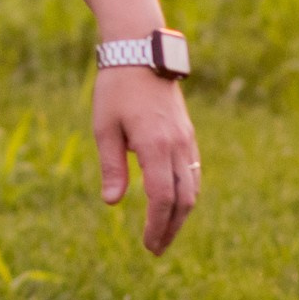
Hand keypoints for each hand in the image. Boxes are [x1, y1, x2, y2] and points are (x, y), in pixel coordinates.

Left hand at [93, 66, 199, 254]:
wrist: (141, 51)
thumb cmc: (116, 88)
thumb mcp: (104, 127)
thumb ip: (111, 166)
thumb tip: (112, 203)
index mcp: (155, 145)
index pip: (162, 198)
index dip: (157, 225)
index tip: (147, 244)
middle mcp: (177, 145)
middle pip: (183, 199)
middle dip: (171, 228)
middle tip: (156, 248)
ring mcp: (186, 138)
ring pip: (192, 187)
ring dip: (181, 214)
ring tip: (164, 232)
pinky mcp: (188, 133)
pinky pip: (193, 171)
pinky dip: (186, 193)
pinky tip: (173, 203)